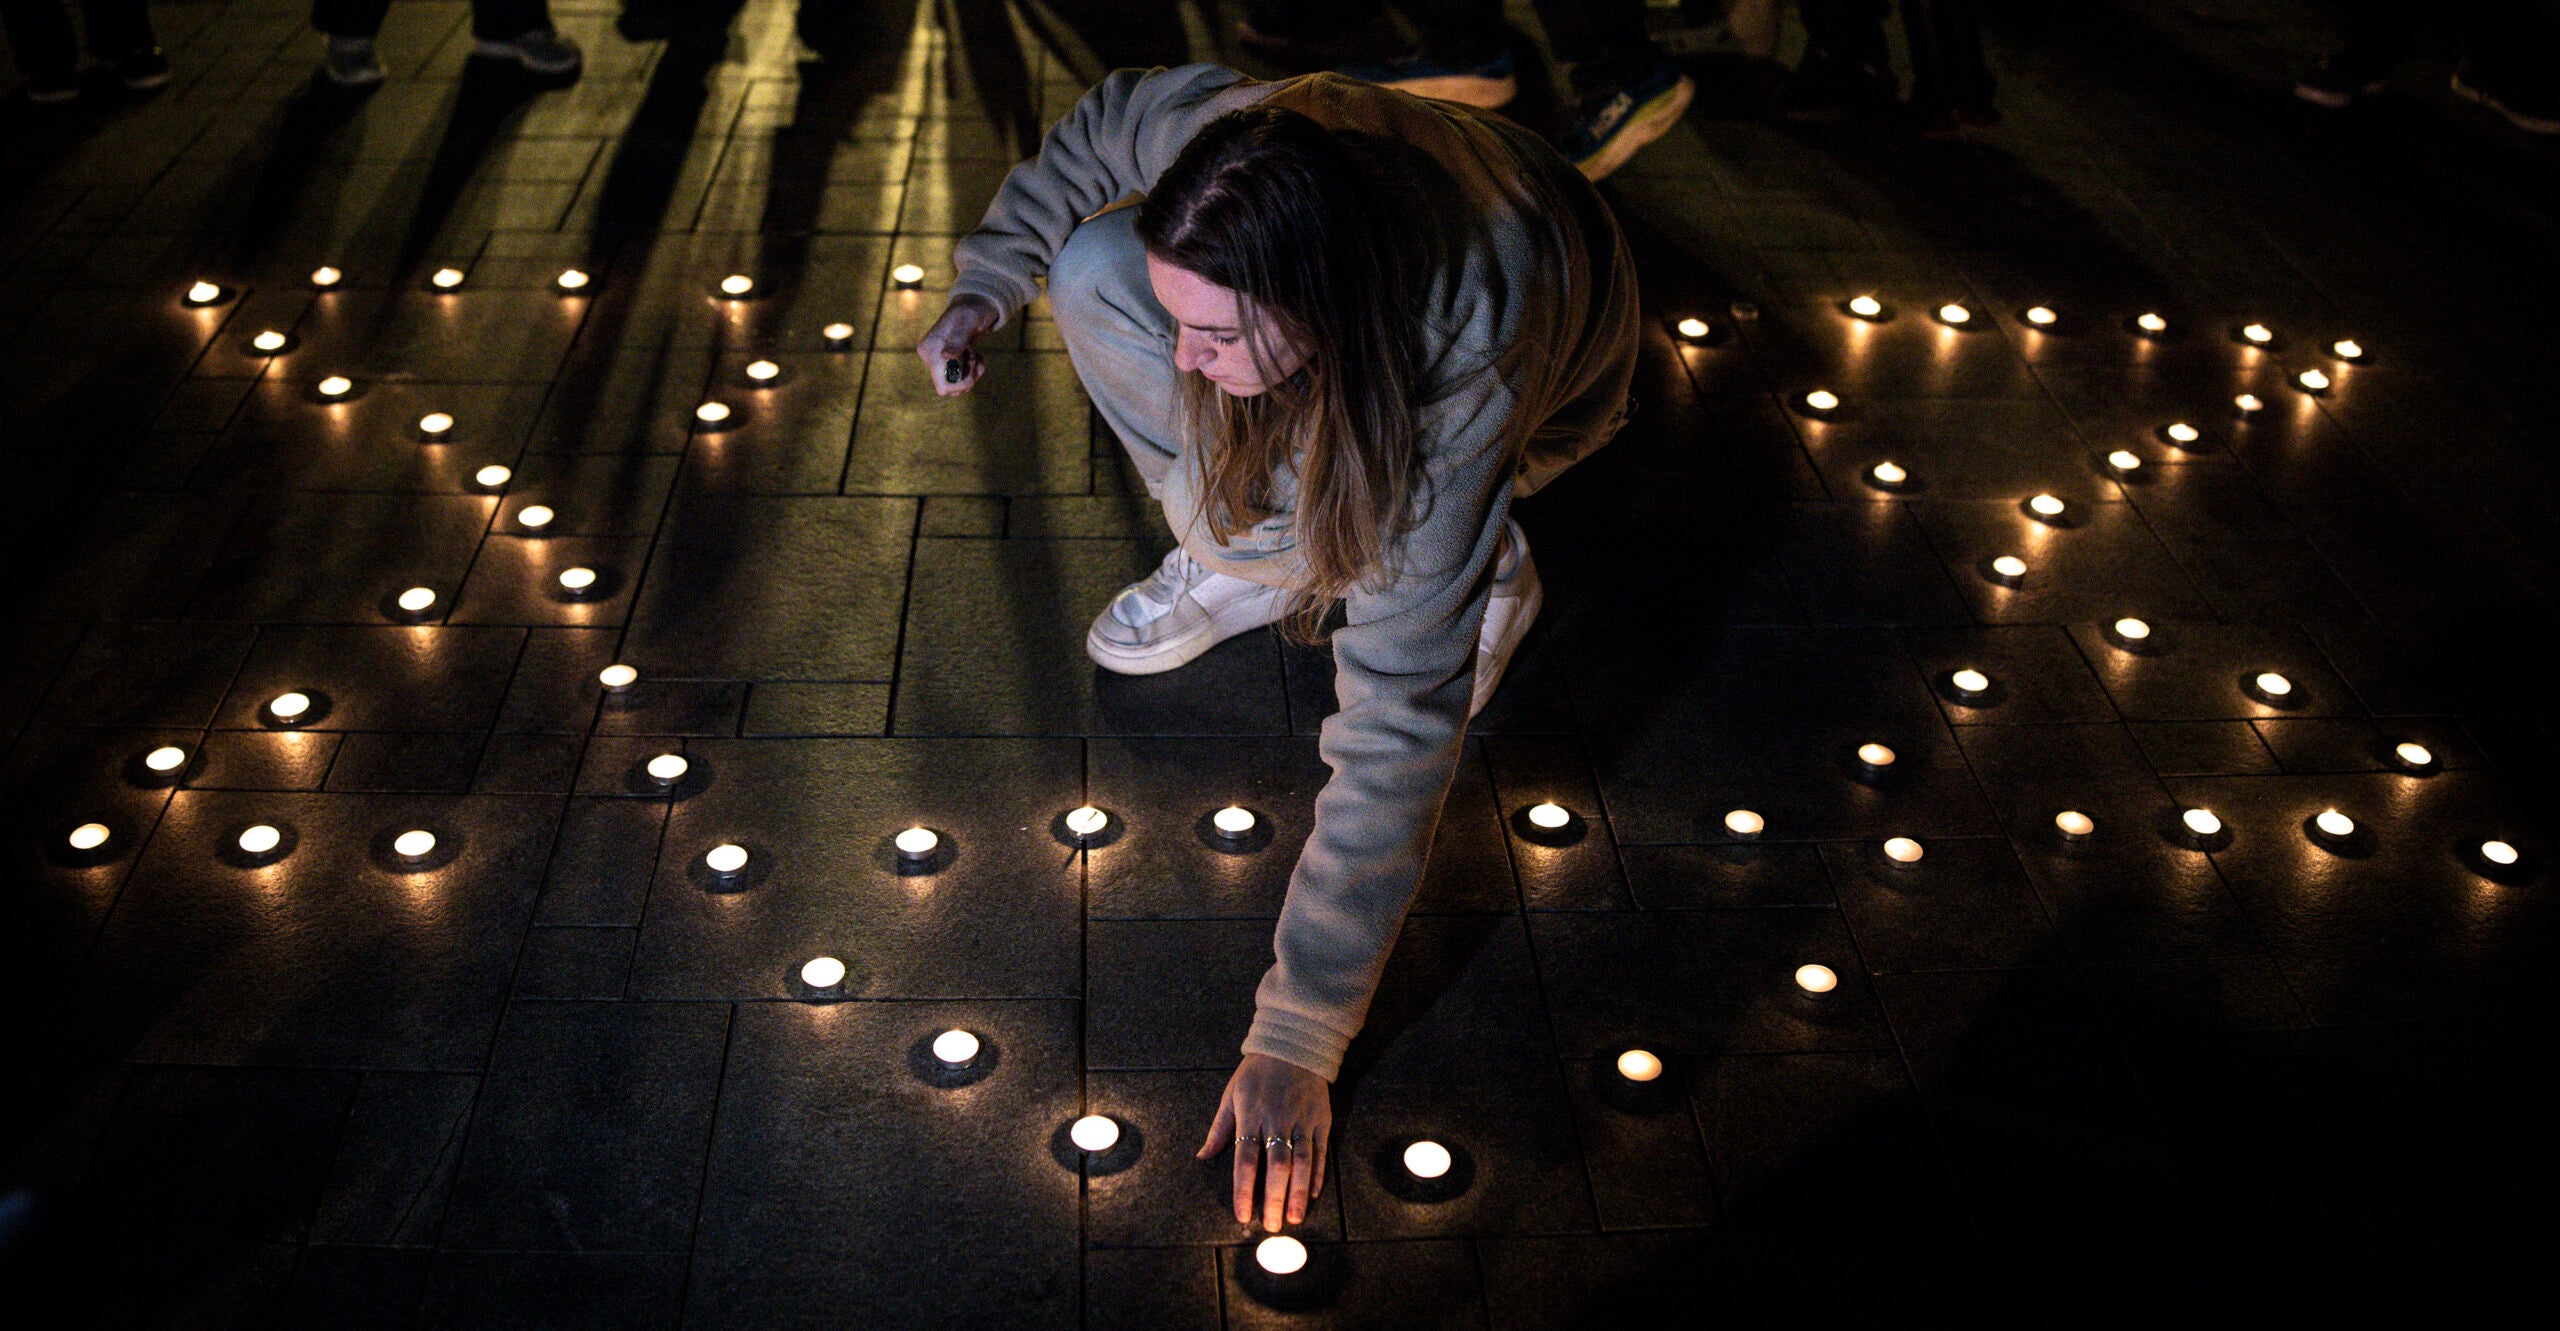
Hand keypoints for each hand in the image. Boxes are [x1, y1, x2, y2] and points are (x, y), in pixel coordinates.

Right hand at [916, 293, 1000, 396]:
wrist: (975, 305)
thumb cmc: (972, 311)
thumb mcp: (968, 322)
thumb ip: (958, 339)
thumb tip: (946, 356)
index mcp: (929, 350)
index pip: (943, 386)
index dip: (962, 381)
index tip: (971, 358)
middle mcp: (929, 358)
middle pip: (950, 389)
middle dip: (968, 378)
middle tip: (975, 356)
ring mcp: (937, 361)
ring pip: (957, 386)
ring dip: (972, 374)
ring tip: (976, 354)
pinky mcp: (945, 362)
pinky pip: (959, 379)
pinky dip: (972, 371)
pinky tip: (975, 355)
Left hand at [1197, 1053, 1331, 1232]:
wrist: (1293, 1046)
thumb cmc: (1256, 1074)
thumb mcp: (1231, 1095)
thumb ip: (1219, 1129)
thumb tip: (1202, 1157)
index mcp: (1251, 1116)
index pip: (1246, 1158)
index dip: (1244, 1189)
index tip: (1243, 1215)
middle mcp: (1277, 1120)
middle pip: (1276, 1165)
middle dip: (1273, 1198)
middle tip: (1271, 1226)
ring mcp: (1302, 1120)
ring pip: (1301, 1162)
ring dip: (1298, 1193)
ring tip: (1295, 1219)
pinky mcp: (1321, 1119)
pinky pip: (1320, 1151)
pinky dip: (1317, 1173)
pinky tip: (1312, 1193)